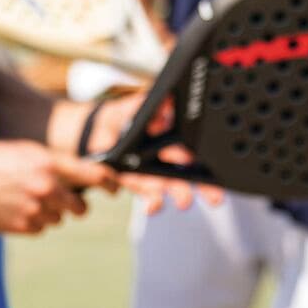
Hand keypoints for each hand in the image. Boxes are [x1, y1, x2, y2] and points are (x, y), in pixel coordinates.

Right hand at [0, 140, 113, 235]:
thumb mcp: (28, 152)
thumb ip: (55, 165)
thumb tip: (82, 179)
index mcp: (49, 163)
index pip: (92, 175)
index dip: (109, 183)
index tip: (116, 189)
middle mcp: (45, 187)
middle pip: (79, 206)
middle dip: (74, 205)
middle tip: (59, 199)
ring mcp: (33, 209)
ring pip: (58, 219)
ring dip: (48, 213)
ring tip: (23, 198)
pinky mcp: (20, 226)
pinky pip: (40, 229)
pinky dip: (32, 223)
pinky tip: (14, 209)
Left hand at [71, 93, 221, 213]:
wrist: (91, 131)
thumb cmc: (119, 115)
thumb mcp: (134, 105)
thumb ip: (151, 105)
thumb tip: (167, 100)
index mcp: (169, 132)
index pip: (191, 144)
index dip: (200, 154)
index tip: (200, 160)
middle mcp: (165, 153)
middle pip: (188, 170)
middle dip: (203, 184)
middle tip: (216, 196)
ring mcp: (152, 169)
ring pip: (170, 184)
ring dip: (179, 194)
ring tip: (185, 203)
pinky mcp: (135, 181)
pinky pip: (147, 194)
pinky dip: (152, 202)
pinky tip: (154, 208)